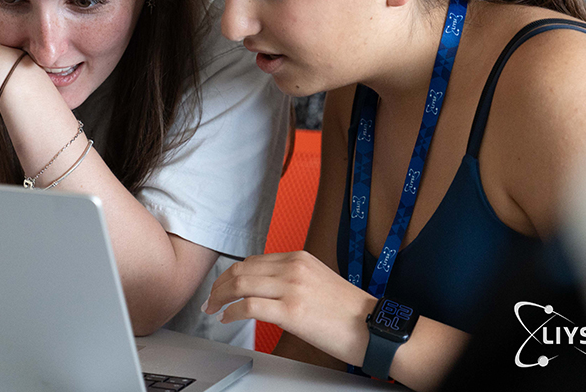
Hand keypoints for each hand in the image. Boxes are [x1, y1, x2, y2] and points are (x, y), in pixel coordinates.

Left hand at [203, 250, 376, 365]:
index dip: (232, 273)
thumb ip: (292, 277)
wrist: (374, 327)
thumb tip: (267, 288)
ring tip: (213, 308)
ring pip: (241, 284)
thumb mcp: (318, 280)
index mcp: (299, 257)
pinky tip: (227, 318)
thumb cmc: (349, 311)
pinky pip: (249, 306)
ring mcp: (292, 288)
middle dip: (220, 284)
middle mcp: (293, 267)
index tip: (222, 285)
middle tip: (210, 298)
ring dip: (220, 297)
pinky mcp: (292, 312)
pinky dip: (232, 312)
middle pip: (241, 269)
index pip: (254, 260)